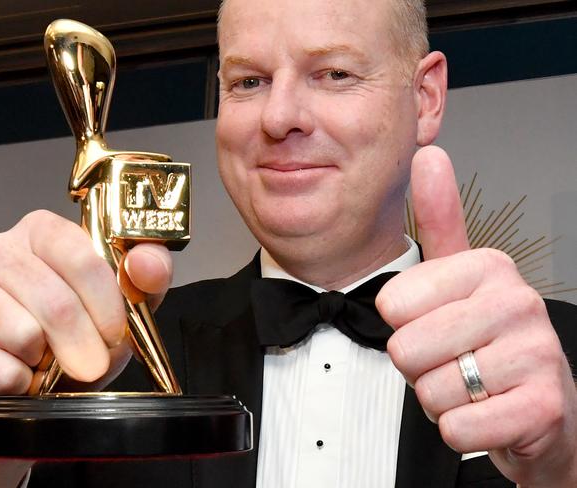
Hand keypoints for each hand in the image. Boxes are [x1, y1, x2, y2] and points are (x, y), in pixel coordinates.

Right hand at [0, 209, 172, 422]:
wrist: (28, 384)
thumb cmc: (77, 336)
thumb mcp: (125, 304)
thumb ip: (146, 277)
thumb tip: (146, 262)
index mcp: (43, 231)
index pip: (83, 260)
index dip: (106, 307)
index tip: (115, 336)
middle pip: (55, 302)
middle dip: (83, 346)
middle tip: (89, 364)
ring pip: (23, 335)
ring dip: (45, 364)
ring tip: (45, 361)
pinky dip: (16, 384)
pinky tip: (18, 374)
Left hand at [376, 146, 576, 486]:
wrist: (540, 408)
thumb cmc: (488, 341)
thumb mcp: (461, 277)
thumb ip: (441, 219)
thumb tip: (428, 154)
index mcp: (489, 267)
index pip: (390, 304)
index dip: (402, 326)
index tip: (436, 325)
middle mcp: (517, 302)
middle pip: (406, 349)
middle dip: (419, 368)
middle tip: (454, 361)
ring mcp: (535, 353)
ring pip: (429, 390)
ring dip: (440, 399)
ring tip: (472, 385)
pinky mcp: (541, 407)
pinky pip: (455, 427)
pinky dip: (459, 430)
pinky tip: (487, 412)